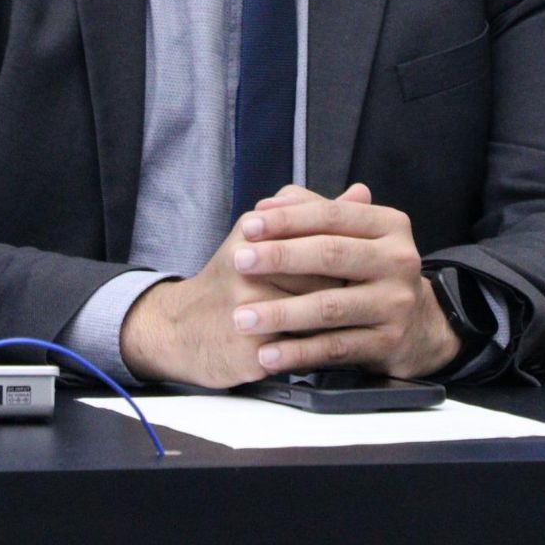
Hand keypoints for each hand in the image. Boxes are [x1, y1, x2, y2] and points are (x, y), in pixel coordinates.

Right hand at [117, 206, 343, 388]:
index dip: (347, 256)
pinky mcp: (247, 348)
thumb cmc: (233, 282)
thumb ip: (313, 216)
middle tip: (358, 297)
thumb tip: (361, 193)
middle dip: (344, 290)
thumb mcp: (264, 237)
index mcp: (255, 233)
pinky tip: (322, 348)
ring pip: (316, 316)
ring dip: (334, 323)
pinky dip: (315, 351)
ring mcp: (246, 309)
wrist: (183, 329)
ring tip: (343, 323)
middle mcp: (247, 267)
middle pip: (324, 277)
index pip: (324, 237)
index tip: (361, 265)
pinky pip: (299, 350)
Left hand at [232, 182, 461, 378]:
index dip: (288, 219)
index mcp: (389, 225)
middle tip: (239, 261)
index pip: (332, 215)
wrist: (418, 325)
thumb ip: (312, 215)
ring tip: (243, 317)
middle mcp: (399, 261)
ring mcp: (395, 304)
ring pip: (329, 307)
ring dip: (281, 313)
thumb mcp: (355, 237)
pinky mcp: (387, 342)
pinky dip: (298, 352)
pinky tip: (267, 354)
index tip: (248, 225)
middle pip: (331, 254)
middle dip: (280, 257)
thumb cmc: (370, 271)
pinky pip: (334, 347)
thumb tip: (266, 205)